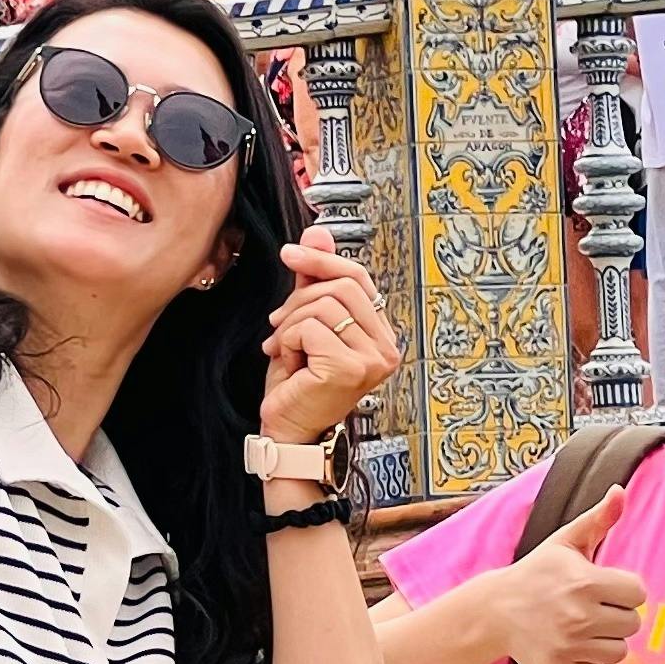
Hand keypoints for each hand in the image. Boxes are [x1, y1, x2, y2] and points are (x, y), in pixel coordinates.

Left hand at [258, 231, 398, 441]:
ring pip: (323, 305)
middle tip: (278, 324)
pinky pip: (310, 329)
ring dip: (290, 324)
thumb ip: (314, 281)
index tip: (289, 254)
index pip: (358, 278)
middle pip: (340, 287)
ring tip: (284, 349)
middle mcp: (386, 348)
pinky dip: (288, 341)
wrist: (287, 431)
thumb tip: (317, 233)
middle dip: (299, 299)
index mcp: (380, 335)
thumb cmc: (298, 383)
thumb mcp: (305, 323)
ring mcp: (372, 360)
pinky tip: (288, 363)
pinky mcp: (350, 369)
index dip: (322, 261)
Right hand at [491, 481, 645, 663]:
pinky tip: (571, 642)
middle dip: (616, 613)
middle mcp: (579, 617)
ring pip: (619, 651)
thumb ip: (599, 518)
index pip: (638, 594)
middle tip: (592, 606)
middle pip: (632, 623)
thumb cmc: (538, 572)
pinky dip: (587, 659)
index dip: (623, 588)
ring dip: (605, 638)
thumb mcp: (566, 541)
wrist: (495, 609)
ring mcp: (568, 646)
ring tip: (584, 625)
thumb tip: (620, 491)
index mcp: (586, 582)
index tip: (604, 586)